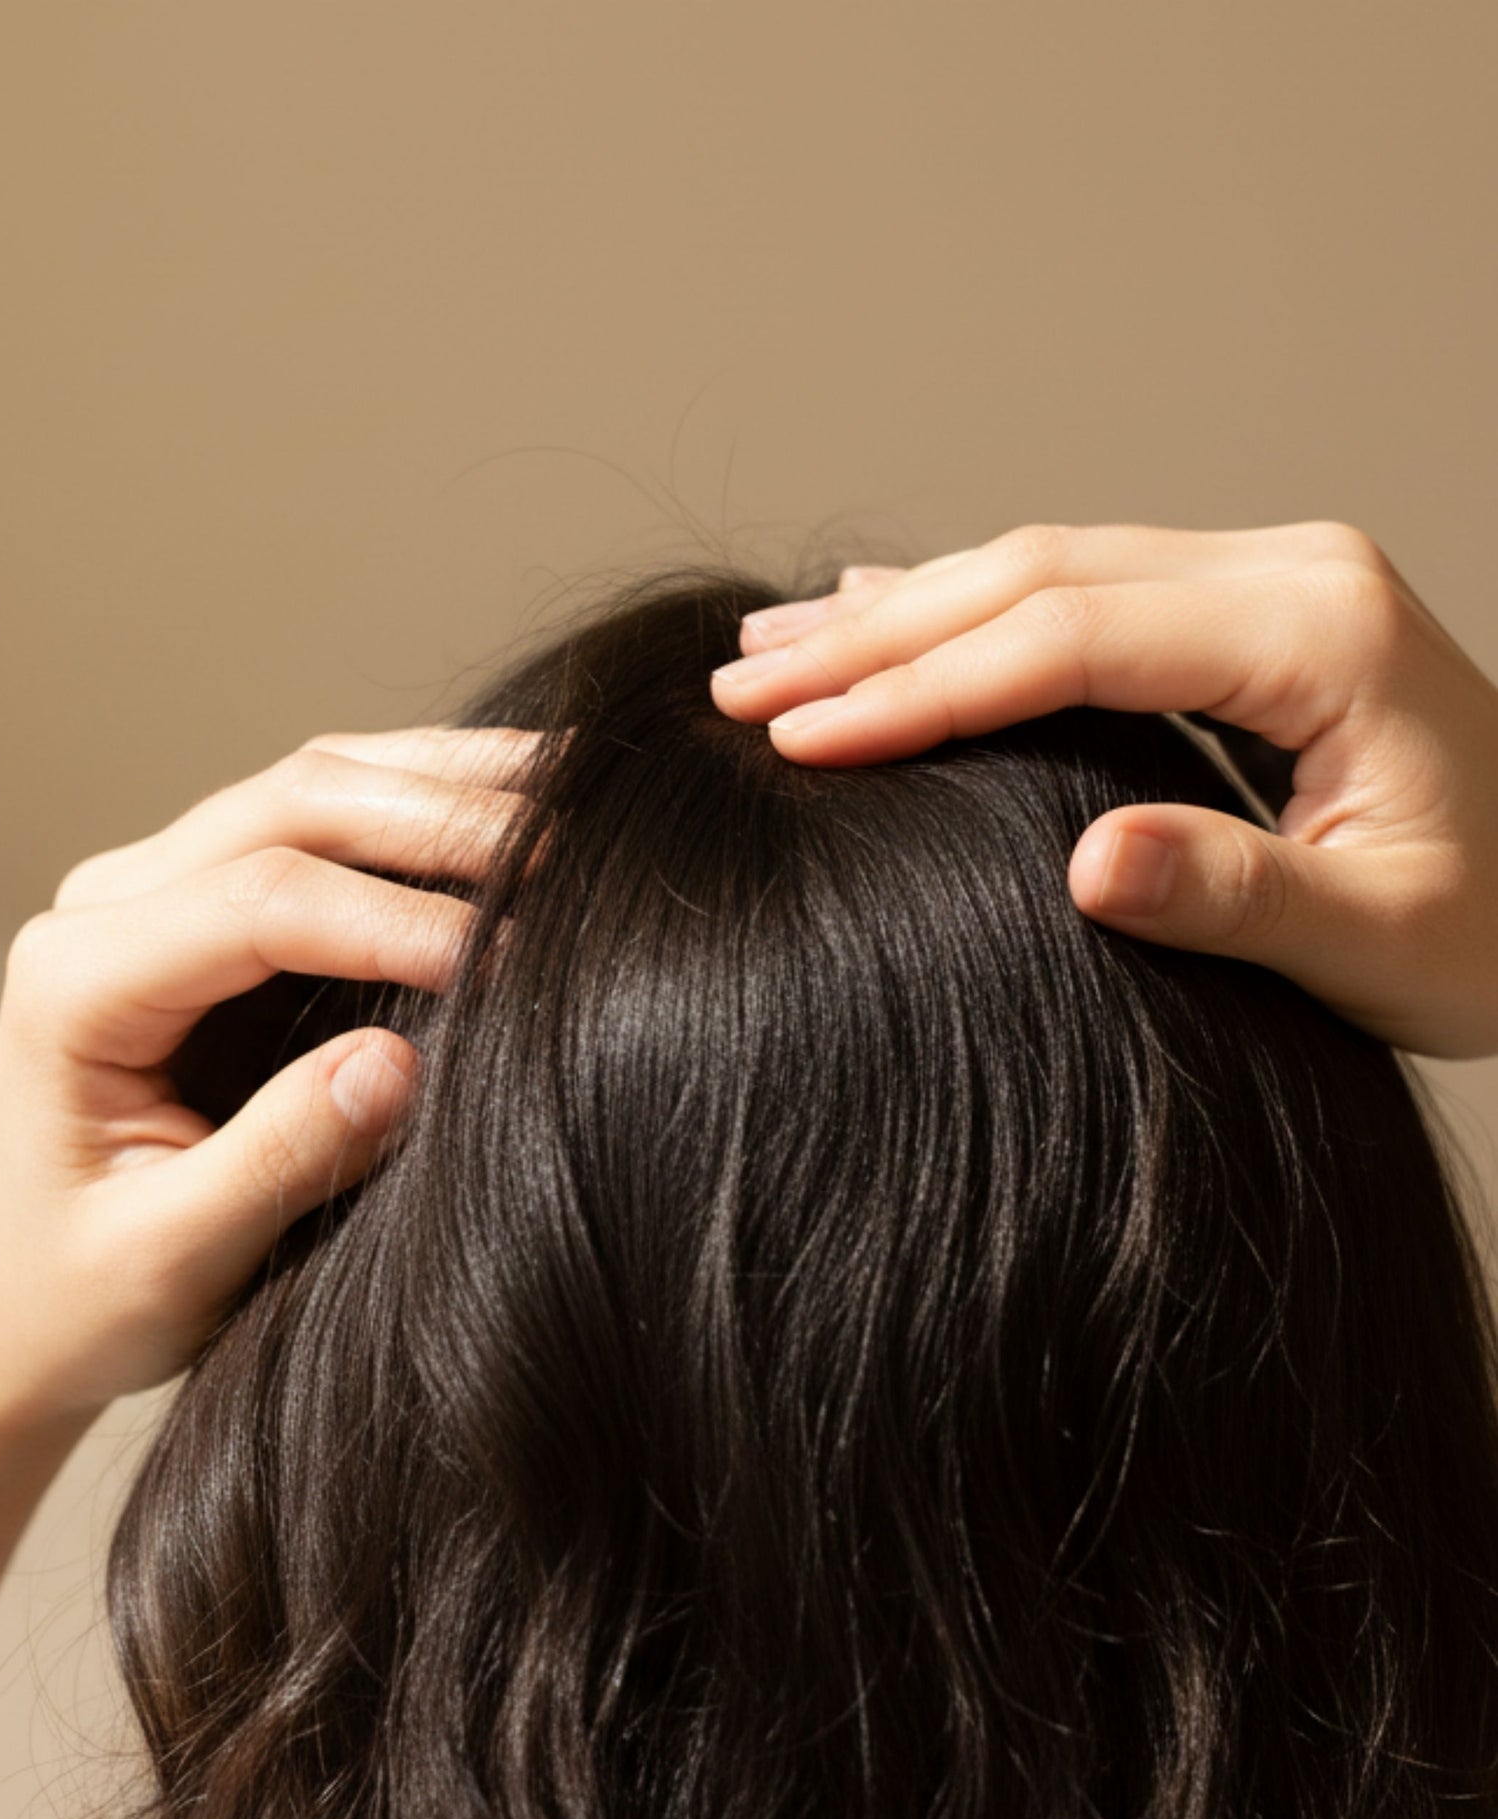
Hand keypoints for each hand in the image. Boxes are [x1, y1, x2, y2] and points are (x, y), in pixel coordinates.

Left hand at [0, 727, 537, 1429]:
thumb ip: (276, 1159)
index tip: (516, 962)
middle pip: (293, 804)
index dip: (401, 921)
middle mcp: (107, 907)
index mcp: (77, 981)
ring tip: (568, 790)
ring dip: (443, 785)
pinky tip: (511, 813)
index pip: (263, 903)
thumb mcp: (170, 1257)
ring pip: (316, 785)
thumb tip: (399, 1064)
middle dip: (442, 820)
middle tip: (572, 851)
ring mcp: (159, 892)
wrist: (18, 1309)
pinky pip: (325, 823)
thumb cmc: (76, 1296)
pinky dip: (422, 809)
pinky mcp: (212, 909)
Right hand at [710, 522, 1497, 1058]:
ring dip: (899, 608)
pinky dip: (963, 606)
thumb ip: (1242, 897)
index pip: (1068, 641)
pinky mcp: (1243, 608)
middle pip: (1033, 577)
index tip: (800, 739)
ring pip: (1040, 566)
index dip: (922, 688)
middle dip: (876, 634)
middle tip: (740, 688)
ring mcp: (1264, 579)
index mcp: (1315, 634)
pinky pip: (1075, 586)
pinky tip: (880, 608)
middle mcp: (1284, 575)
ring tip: (772, 650)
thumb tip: (1089, 866)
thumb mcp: (1387, 942)